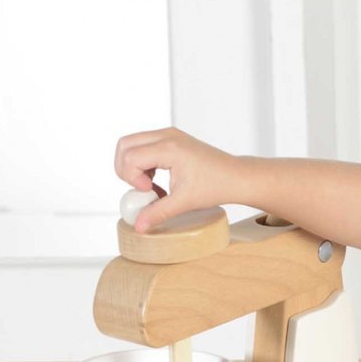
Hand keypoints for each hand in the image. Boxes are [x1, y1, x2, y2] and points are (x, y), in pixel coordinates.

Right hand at [114, 127, 242, 231]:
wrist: (236, 177)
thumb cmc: (216, 186)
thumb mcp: (185, 202)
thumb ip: (158, 213)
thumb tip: (138, 226)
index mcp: (169, 148)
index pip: (130, 157)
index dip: (133, 179)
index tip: (150, 192)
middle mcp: (167, 136)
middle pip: (124, 145)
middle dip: (126, 170)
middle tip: (144, 189)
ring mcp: (169, 135)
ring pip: (132, 144)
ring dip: (134, 168)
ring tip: (153, 187)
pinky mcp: (171, 140)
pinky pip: (144, 146)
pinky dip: (143, 164)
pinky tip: (158, 182)